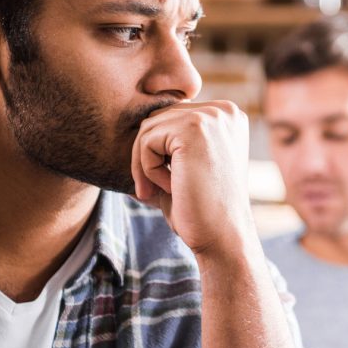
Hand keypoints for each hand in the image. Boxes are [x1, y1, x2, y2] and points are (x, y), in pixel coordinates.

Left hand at [131, 101, 255, 256]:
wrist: (222, 236)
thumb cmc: (202, 210)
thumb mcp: (184, 170)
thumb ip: (165, 146)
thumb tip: (120, 137)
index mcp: (227, 117)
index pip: (172, 117)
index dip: (159, 150)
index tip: (165, 183)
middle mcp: (224, 111)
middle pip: (158, 118)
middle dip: (147, 155)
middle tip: (151, 190)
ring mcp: (211, 117)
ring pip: (149, 128)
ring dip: (145, 164)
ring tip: (160, 190)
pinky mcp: (194, 129)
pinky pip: (148, 141)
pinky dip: (148, 169)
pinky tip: (170, 188)